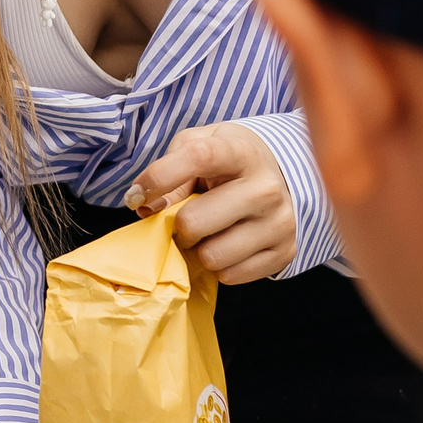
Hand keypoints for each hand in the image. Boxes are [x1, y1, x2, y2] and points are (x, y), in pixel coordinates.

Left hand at [128, 122, 298, 283]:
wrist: (279, 174)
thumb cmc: (227, 160)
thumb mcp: (197, 147)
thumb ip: (169, 171)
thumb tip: (145, 207)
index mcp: (240, 152)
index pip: (198, 157)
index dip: (160, 177)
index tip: (137, 195)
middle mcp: (266, 186)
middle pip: (194, 222)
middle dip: (178, 226)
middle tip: (185, 220)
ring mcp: (280, 222)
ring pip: (211, 257)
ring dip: (199, 250)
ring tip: (207, 234)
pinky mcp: (285, 252)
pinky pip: (230, 275)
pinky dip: (220, 266)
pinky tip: (227, 245)